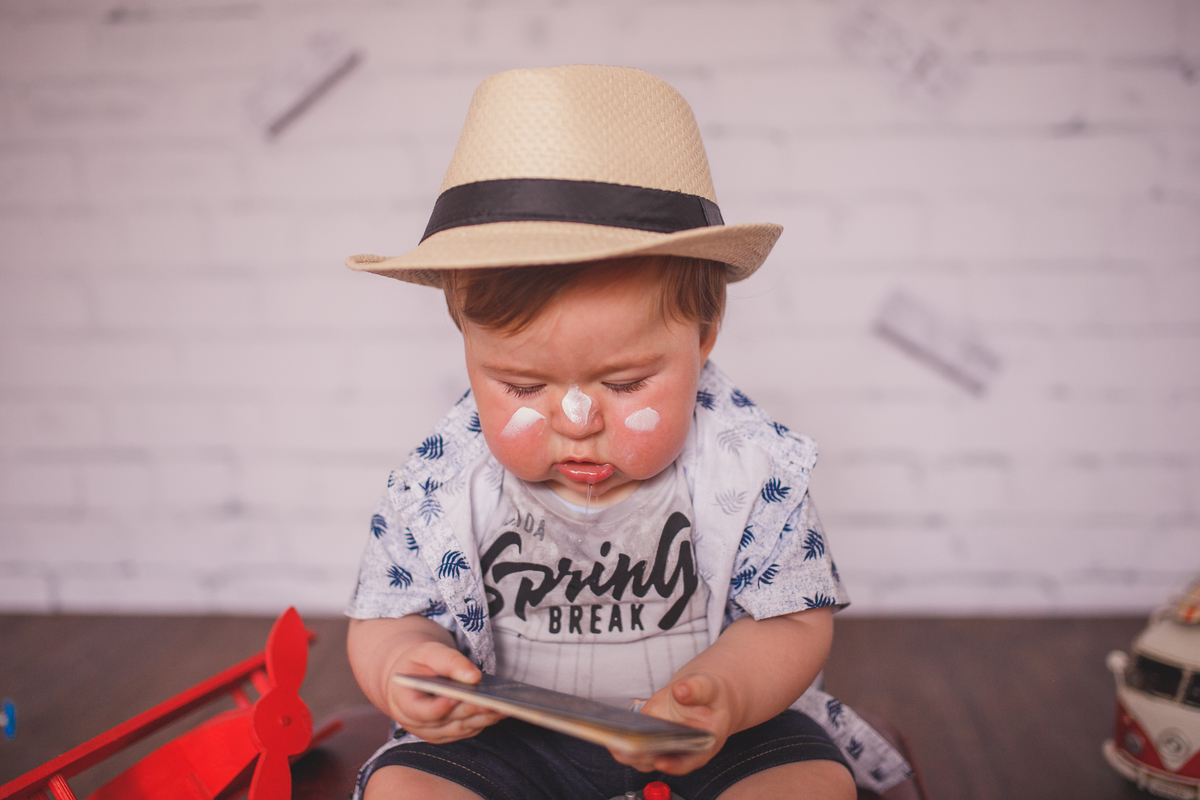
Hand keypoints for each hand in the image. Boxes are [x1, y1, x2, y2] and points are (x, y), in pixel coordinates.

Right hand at [384, 640, 506, 743]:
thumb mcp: (428, 652)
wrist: (415, 675)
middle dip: (471, 710)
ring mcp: (432, 733)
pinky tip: (501, 709)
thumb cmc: (419, 662)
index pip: (423, 711)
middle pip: (447, 721)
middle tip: (493, 702)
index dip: (441, 706)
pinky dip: (484, 720)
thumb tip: (474, 677)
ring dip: (483, 718)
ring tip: (504, 706)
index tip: (459, 696)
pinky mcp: (448, 734)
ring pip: (461, 728)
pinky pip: (468, 730)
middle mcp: (416, 724)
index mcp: (403, 702)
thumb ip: (449, 662)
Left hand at [610, 673, 736, 774]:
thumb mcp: (711, 688)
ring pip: (640, 755)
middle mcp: (679, 749)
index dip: (673, 764)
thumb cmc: (712, 696)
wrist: (706, 695)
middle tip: (625, 747)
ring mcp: (661, 742)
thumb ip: (697, 689)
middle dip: (640, 756)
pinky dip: (620, 736)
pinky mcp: (648, 730)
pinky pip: (632, 739)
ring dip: (624, 749)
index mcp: (701, 746)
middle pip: (657, 760)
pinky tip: (609, 727)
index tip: (659, 761)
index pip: (686, 762)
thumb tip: (681, 691)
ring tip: (611, 737)